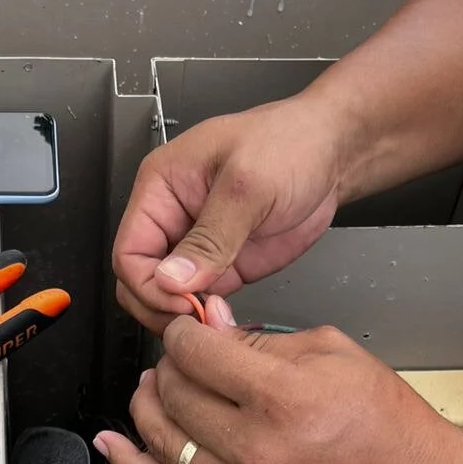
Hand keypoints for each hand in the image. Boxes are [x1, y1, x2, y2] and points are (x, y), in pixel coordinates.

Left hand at [93, 313, 462, 463]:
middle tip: (188, 351)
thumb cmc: (384, 420)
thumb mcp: (330, 351)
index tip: (192, 325)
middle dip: (172, 361)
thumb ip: (258, 336)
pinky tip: (111, 442)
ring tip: (157, 381)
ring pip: (160, 434)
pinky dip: (131, 463)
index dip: (186, 330)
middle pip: (174, 390)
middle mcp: (253, 446)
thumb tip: (209, 321)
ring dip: (150, 400)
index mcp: (281, 397)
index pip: (197, 352)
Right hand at [112, 94, 347, 332]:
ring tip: (213, 320)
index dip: (148, 284)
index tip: (181, 300)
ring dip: (183, 316)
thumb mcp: (247, 185)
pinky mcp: (224, 265)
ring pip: (166, 296)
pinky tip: (224, 319)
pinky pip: (199, 300)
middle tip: (194, 319)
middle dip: (159, 305)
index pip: (129, 251)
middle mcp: (172, 218)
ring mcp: (197, 245)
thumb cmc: (290, 143)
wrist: (333, 153)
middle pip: (139, 279)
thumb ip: (210, 236)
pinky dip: (206, 317)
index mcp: (161, 187)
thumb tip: (172, 279)